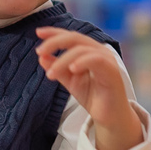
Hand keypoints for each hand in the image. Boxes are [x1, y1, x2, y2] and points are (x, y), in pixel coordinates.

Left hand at [36, 28, 142, 149]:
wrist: (108, 117)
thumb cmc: (92, 96)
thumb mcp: (69, 81)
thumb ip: (57, 68)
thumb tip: (41, 56)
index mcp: (89, 51)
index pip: (70, 36)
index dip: (54, 32)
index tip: (38, 32)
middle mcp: (99, 51)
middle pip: (75, 38)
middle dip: (55, 42)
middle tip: (40, 51)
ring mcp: (107, 59)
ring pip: (82, 49)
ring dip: (63, 60)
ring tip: (51, 74)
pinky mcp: (112, 70)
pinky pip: (96, 59)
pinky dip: (82, 62)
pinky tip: (72, 69)